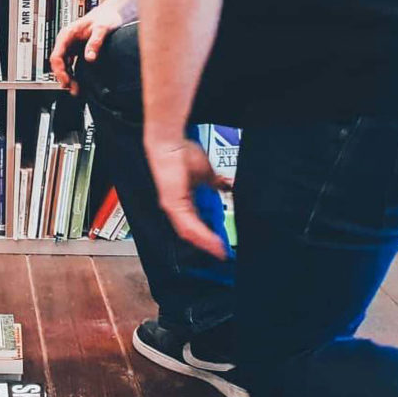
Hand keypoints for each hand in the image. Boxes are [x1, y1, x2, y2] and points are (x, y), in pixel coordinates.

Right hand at [50, 0, 138, 93]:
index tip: (66, 80)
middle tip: (72, 89)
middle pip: (59, 63)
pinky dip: (74, 74)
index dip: (59, 70)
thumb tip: (90, 57)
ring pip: (64, 65)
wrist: (113, 13)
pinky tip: (79, 83)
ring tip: (76, 90)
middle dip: (63, 77)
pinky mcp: (78, 51)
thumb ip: (95, 42)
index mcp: (67, 34)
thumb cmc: (106, 17)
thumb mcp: (102, 28)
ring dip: (68, 78)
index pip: (56, 56)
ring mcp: (72, 46)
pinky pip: (72, 65)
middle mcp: (67, 41)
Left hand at [145, 135, 231, 259]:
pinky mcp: (173, 203)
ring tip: (220, 251)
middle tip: (223, 254)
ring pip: (190, 233)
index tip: (222, 245)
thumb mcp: (206, 172)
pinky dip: (202, 235)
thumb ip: (215, 183)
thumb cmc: (182, 153)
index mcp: (183, 201)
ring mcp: (173, 206)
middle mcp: (176, 207)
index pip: (195, 225)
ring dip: (206, 243)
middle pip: (192, 233)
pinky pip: (188, 225)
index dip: (208, 236)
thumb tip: (227, 187)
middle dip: (208, 244)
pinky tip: (213, 242)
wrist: (170, 142)